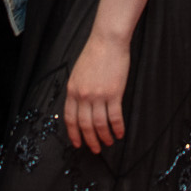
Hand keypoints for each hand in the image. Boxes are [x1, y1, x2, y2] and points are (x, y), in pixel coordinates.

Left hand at [62, 33, 128, 152]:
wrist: (107, 41)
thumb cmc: (94, 54)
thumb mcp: (78, 73)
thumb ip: (77, 91)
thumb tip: (80, 108)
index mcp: (72, 90)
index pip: (70, 118)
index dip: (74, 134)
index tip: (78, 144)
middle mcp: (83, 95)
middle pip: (84, 125)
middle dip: (90, 140)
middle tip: (96, 149)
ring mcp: (98, 95)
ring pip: (99, 124)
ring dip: (104, 137)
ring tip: (109, 142)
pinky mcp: (113, 94)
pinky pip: (115, 117)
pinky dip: (118, 128)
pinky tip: (120, 133)